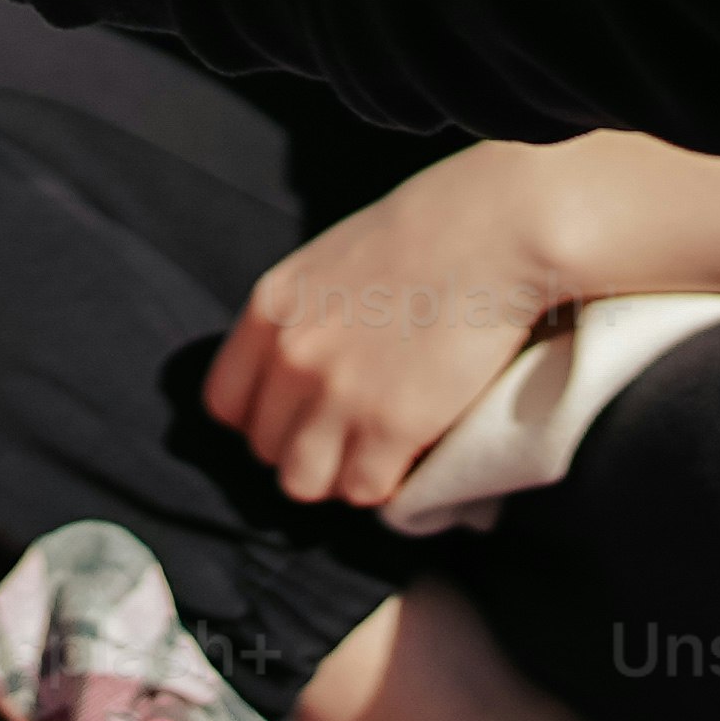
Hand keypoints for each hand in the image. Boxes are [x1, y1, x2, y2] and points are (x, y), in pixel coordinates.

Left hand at [200, 139, 611, 519]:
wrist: (495, 231)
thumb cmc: (427, 233)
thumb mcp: (330, 262)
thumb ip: (303, 316)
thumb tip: (299, 365)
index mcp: (269, 312)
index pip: (225, 404)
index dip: (262, 420)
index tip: (297, 419)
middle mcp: (290, 358)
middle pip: (265, 448)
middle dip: (303, 449)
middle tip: (349, 439)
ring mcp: (337, 394)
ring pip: (303, 482)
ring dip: (337, 477)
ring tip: (374, 456)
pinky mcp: (392, 425)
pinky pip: (364, 489)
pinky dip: (385, 487)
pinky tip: (408, 462)